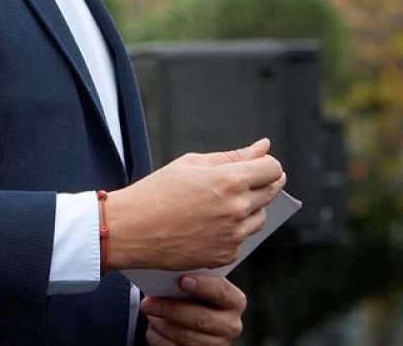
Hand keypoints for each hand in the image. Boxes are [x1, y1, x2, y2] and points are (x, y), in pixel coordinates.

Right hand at [105, 138, 284, 271]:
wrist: (130, 229)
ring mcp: (233, 235)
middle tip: (233, 184)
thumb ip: (232, 156)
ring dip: (248, 209)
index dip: (265, 164)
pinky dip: (230, 231)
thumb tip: (264, 146)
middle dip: (259, 184)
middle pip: (271, 192)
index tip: (254, 166)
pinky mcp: (226, 255)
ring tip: (215, 205)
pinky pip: (241, 239)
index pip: (272, 168)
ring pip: (260, 218)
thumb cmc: (156, 191)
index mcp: (229, 180)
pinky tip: (205, 226)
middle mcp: (237, 208)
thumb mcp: (191, 164)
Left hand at [141, 274, 245, 344]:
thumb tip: (166, 273)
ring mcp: (217, 344)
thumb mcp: (192, 282)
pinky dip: (157, 337)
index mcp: (234, 301)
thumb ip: (186, 277)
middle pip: (201, 320)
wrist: (186, 313)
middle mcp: (230, 325)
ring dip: (161, 324)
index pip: (221, 292)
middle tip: (147, 303)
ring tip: (148, 312)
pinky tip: (152, 327)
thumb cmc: (188, 293)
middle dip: (171, 310)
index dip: (202, 286)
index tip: (181, 281)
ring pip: (186, 337)